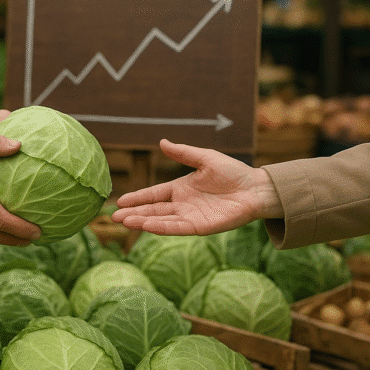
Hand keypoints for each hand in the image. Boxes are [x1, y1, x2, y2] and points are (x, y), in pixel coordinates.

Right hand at [112, 139, 282, 235]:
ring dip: (142, 221)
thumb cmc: (233, 172)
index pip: (153, 194)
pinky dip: (161, 227)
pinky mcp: (200, 227)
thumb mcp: (205, 158)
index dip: (137, 198)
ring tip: (125, 222)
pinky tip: (147, 226)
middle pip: (152, 210)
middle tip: (113, 217)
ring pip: (161, 220)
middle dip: (133, 213)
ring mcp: (190, 217)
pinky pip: (177, 228)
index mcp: (181, 188)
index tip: (120, 202)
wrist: (256, 188)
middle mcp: (182, 204)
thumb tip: (163, 142)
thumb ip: (183, 152)